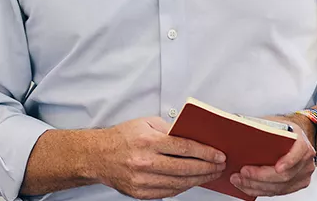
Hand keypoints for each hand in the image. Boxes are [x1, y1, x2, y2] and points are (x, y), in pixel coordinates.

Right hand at [90, 117, 228, 199]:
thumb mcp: (145, 123)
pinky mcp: (141, 193)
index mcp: (148, 142)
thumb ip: (169, 129)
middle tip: (219, 166)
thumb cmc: (121, 138)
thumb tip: (193, 136)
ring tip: (210, 174)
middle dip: (207, 167)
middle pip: (186, 167)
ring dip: (199, 179)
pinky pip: (169, 192)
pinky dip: (184, 186)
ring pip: (180, 182)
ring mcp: (143, 180)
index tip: (219, 154)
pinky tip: (192, 181)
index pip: (185, 148)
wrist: (97, 156)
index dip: (206, 152)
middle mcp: (145, 162)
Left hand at [227, 116, 316, 197]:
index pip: (299, 152)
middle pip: (285, 175)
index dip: (289, 161)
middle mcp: (305, 160)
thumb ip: (260, 127)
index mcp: (301, 142)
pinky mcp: (296, 184)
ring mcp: (302, 174)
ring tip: (239, 180)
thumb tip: (238, 126)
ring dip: (256, 186)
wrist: (293, 137)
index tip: (277, 167)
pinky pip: (277, 192)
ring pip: (279, 187)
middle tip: (243, 172)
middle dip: (261, 176)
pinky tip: (246, 186)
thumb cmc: (282, 130)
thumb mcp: (272, 123)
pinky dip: (259, 190)